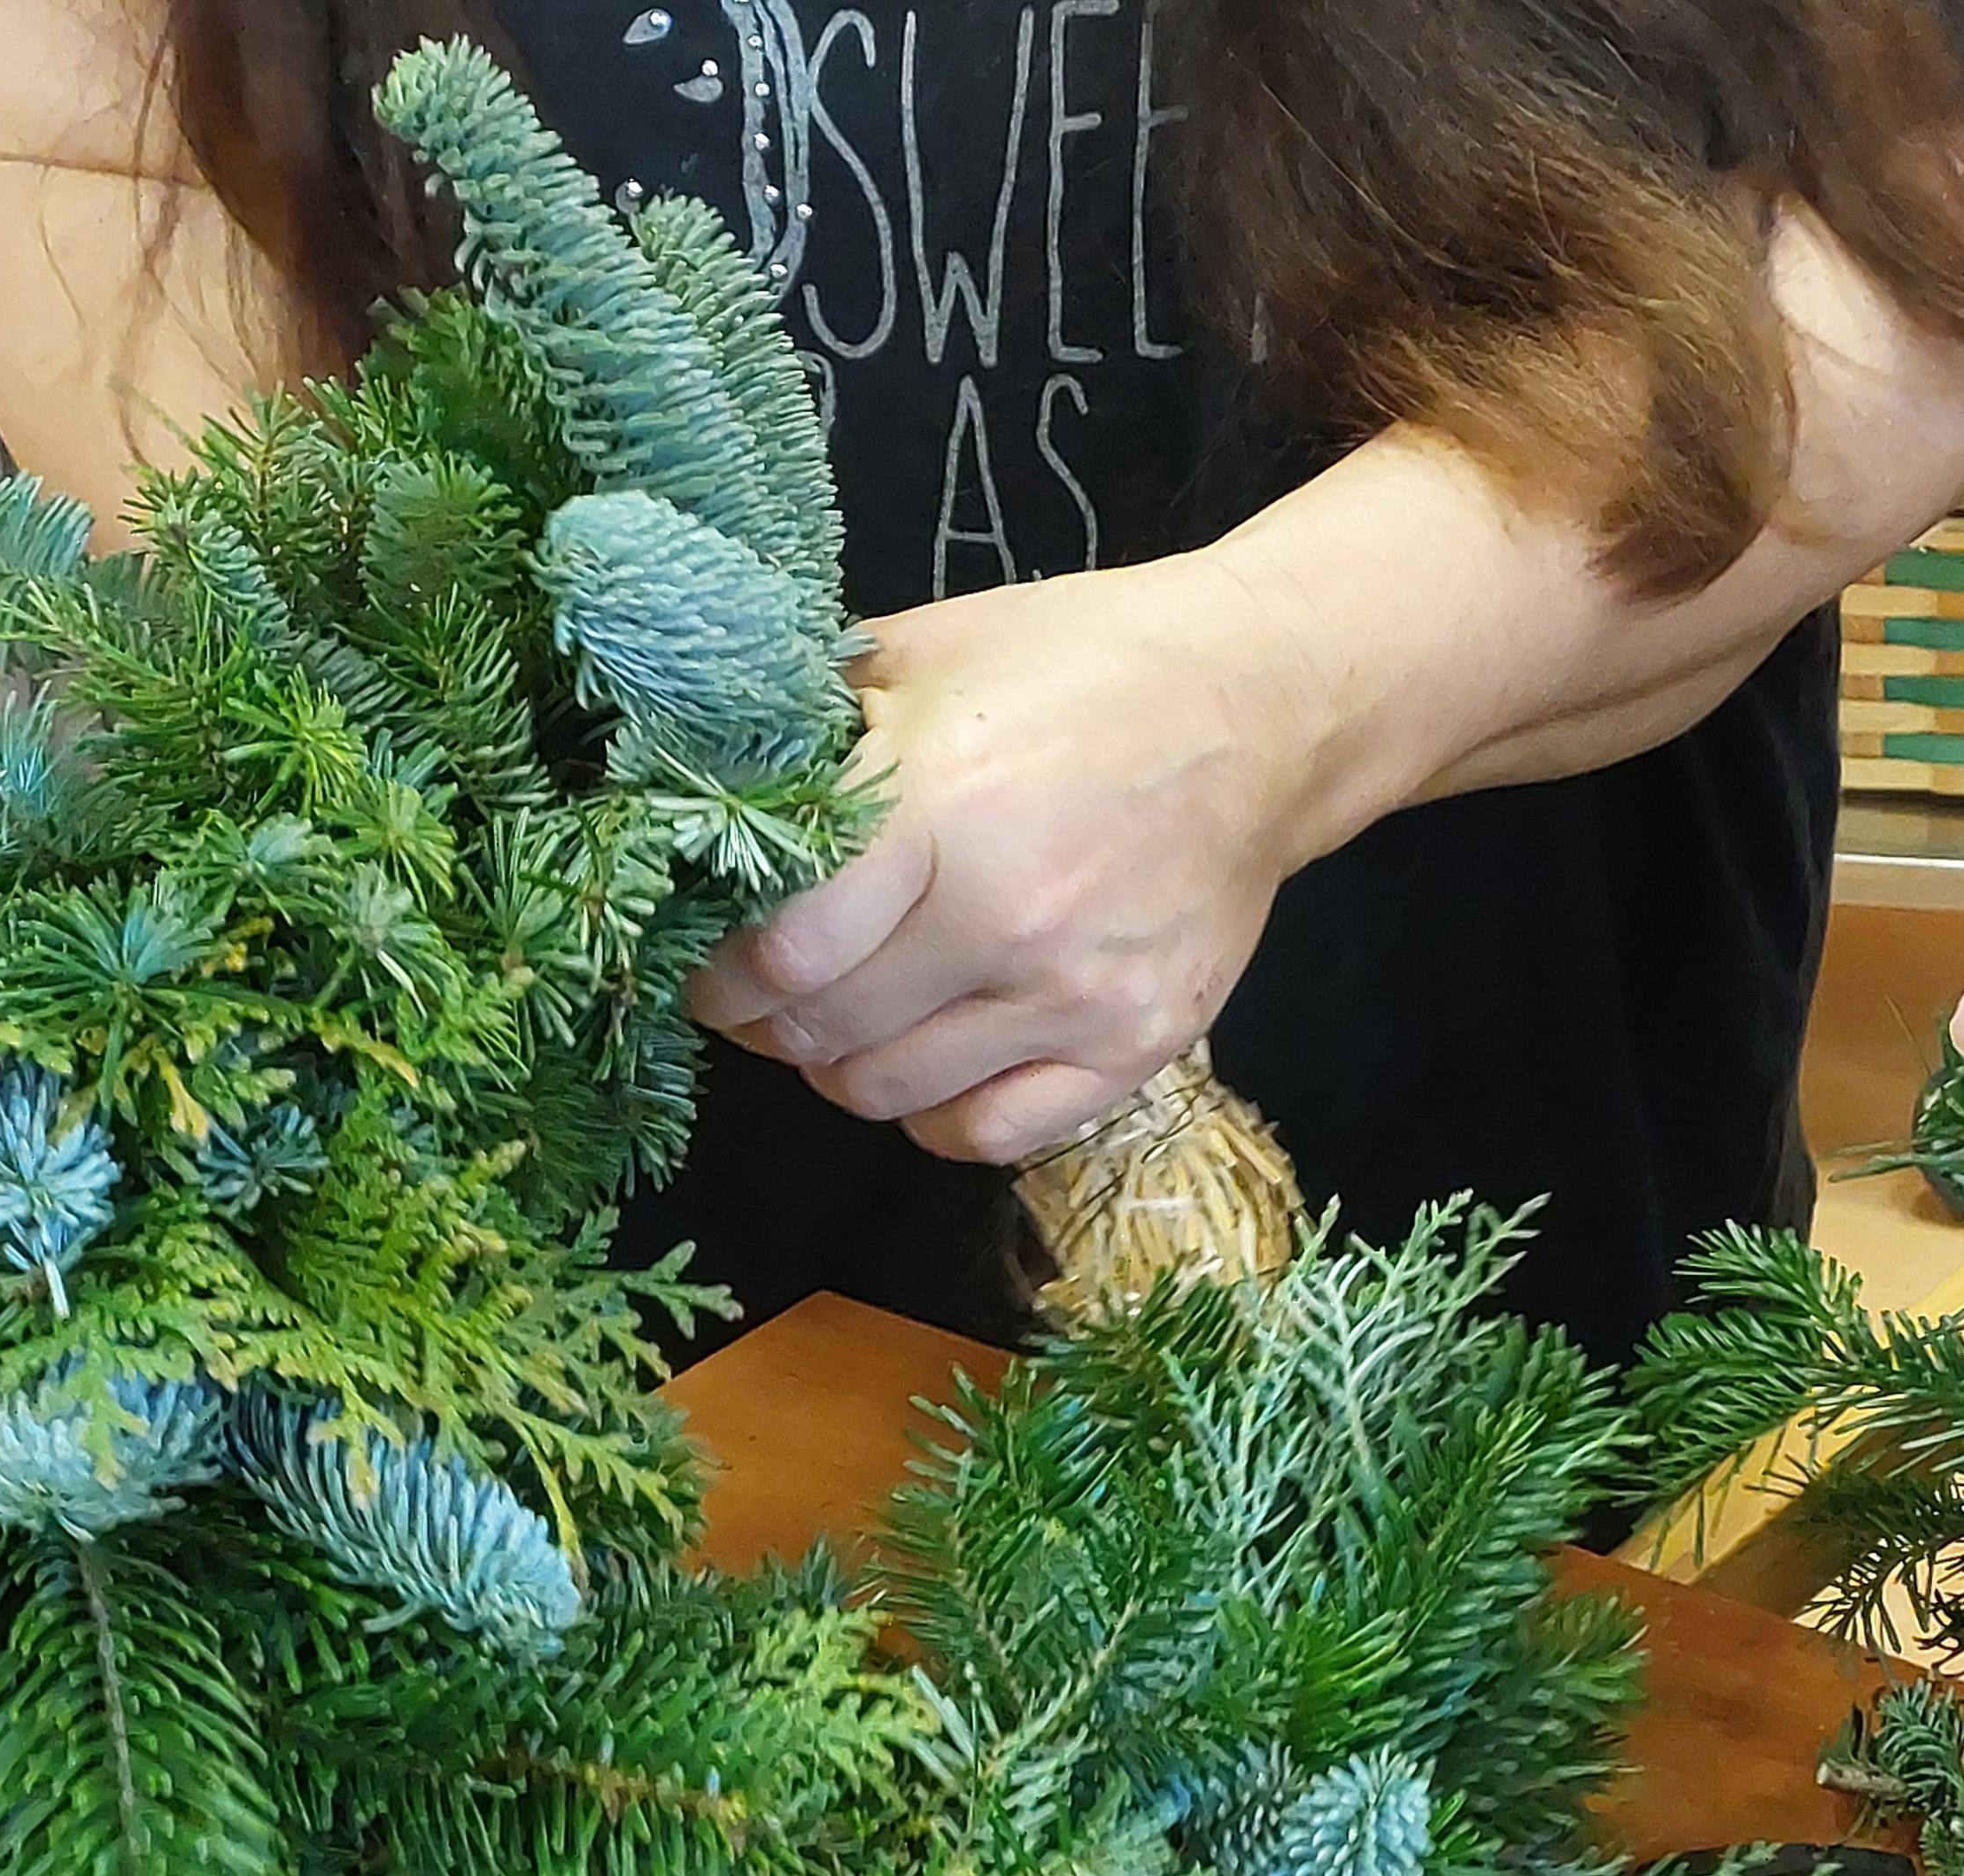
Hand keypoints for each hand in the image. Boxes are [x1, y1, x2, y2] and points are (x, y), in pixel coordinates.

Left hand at [687, 549, 1361, 1165]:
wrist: (1265, 708)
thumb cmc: (1084, 665)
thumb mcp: (931, 653)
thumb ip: (815, 724)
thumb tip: (698, 784)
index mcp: (944, 804)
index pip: (785, 950)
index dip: (721, 971)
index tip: (709, 961)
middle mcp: (1009, 915)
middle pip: (827, 1032)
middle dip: (768, 1025)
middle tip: (760, 1000)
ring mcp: (1078, 994)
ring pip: (892, 1093)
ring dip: (841, 1070)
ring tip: (844, 1023)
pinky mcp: (1135, 1046)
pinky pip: (990, 1136)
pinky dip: (934, 1116)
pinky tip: (928, 1065)